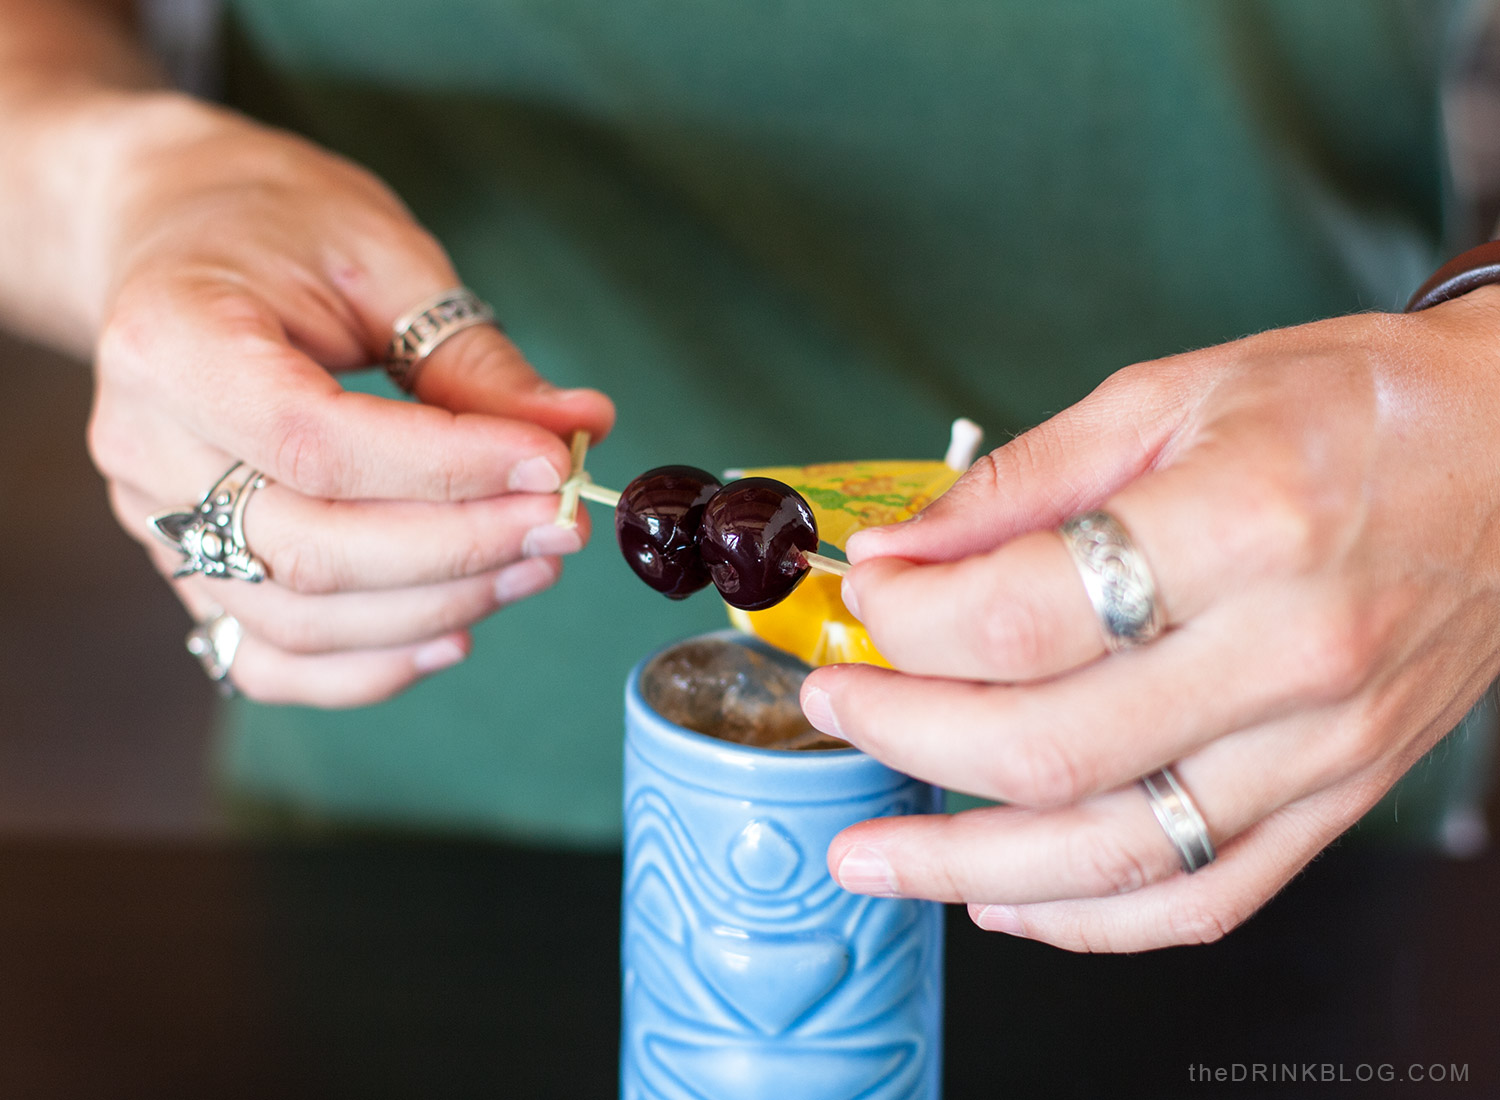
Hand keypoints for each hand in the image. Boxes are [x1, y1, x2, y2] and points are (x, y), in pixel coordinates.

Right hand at [85, 97, 613, 704]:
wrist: (173, 235)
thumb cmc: (276, 227)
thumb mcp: (383, 257)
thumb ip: (473, 357)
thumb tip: (578, 431)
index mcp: (173, 342)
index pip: (317, 443)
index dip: (448, 470)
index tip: (551, 464)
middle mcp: (141, 446)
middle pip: (310, 548)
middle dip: (460, 549)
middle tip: (562, 525)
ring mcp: (154, 520)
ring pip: (298, 617)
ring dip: (435, 608)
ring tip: (532, 565)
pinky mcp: (185, 566)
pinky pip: (267, 658)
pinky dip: (366, 669)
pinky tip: (454, 635)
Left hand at [802, 289, 1499, 950]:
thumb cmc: (1349, 408)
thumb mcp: (1169, 396)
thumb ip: (1019, 482)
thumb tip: (898, 551)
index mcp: (1242, 527)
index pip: (1024, 617)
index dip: (910, 621)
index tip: (864, 600)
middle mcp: (1289, 653)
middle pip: (1048, 747)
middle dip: (906, 738)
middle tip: (836, 707)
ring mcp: (1322, 746)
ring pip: (1113, 853)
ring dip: (963, 865)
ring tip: (868, 855)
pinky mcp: (1339, 796)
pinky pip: (1203, 897)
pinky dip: (1088, 920)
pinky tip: (1001, 900)